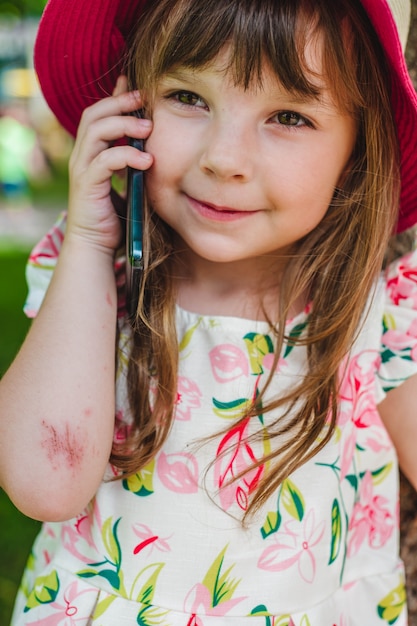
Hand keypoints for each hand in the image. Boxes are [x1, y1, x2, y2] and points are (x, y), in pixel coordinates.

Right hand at [67, 76, 152, 253]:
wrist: (96, 246)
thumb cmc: (114, 217)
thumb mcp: (127, 183)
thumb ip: (133, 164)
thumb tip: (154, 148)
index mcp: (91, 154)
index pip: (99, 115)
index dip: (115, 97)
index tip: (137, 87)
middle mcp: (82, 157)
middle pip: (94, 115)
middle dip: (119, 102)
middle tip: (144, 98)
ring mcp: (82, 170)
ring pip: (96, 131)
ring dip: (124, 125)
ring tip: (149, 128)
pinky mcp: (87, 186)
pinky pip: (104, 161)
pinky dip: (126, 156)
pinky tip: (147, 161)